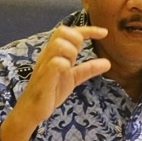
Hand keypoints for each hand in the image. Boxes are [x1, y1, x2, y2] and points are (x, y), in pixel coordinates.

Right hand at [0, 25, 110, 140]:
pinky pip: (54, 64)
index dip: (88, 30)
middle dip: (76, 40)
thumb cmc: (51, 91)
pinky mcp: (44, 78)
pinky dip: (64, 64)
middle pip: (62, 31)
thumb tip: (108, 63)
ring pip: (58, 44)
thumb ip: (88, 69)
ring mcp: (45, 65)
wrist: (33, 110)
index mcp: (55, 52)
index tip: (104, 33)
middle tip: (77, 57)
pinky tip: (67, 70)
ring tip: (71, 65)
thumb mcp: (73, 78)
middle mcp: (49, 55)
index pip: (69, 32)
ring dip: (70, 51)